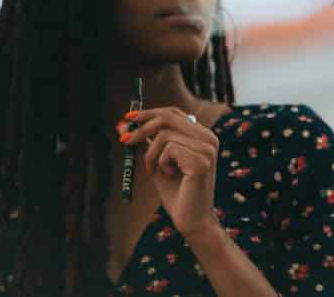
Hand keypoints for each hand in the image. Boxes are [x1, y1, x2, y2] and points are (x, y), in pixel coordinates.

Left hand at [118, 107, 219, 240]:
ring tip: (155, 171)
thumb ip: (150, 143)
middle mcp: (209, 138)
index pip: (175, 112)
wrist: (191, 221)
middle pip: (168, 117)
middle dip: (142, 127)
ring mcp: (207, 149)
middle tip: (124, 140)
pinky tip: (170, 176)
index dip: (150, 112)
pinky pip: (168, 150)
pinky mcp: (201, 161)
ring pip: (164, 135)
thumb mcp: (159, 162)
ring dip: (151, 155)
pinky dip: (160, 163)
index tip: (129, 117)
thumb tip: (128, 126)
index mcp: (202, 136)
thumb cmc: (177, 193)